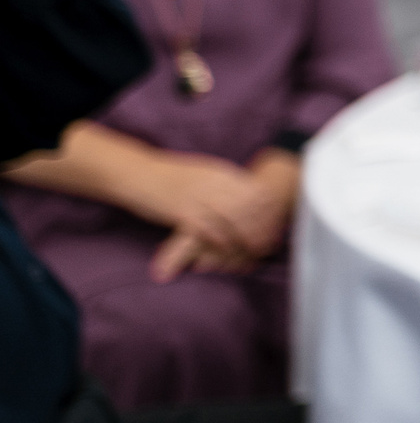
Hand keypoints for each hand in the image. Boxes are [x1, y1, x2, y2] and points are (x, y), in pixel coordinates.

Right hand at [119, 148, 295, 279]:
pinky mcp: (182, 212)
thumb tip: (248, 190)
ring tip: (256, 251)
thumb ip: (225, 181)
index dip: (269, 211)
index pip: (257, 191)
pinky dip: (221, 241)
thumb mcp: (205, 171)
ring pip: (233, 218)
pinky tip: (229, 250)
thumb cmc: (171, 176)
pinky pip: (208, 229)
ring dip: (247, 237)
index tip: (277, 225)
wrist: (138, 173)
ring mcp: (199, 197)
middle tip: (270, 244)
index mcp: (222, 173)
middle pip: (249, 207)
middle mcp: (214, 183)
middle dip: (263, 227)